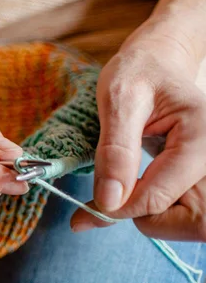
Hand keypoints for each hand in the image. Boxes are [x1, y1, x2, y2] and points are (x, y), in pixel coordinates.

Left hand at [71, 33, 205, 240]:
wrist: (159, 62)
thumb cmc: (140, 71)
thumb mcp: (119, 99)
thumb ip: (115, 150)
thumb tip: (108, 201)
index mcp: (203, 136)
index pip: (161, 195)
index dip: (122, 209)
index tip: (88, 212)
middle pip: (194, 220)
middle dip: (145, 218)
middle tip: (106, 204)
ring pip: (192, 221)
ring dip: (149, 216)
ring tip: (117, 193)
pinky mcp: (203, 176)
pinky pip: (186, 211)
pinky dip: (153, 209)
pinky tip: (130, 192)